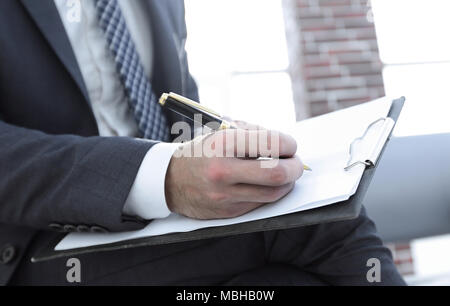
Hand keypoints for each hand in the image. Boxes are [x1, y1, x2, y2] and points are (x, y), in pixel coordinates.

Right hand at [165, 128, 303, 219]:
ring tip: (285, 173)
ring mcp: (225, 195)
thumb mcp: (221, 132)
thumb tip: (285, 146)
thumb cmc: (201, 151)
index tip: (289, 146)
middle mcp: (222, 171)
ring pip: (273, 193)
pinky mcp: (228, 212)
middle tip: (295, 162)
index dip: (288, 144)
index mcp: (221, 144)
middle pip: (277, 174)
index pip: (271, 144)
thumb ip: (253, 134)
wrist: (170, 180)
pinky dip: (269, 193)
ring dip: (287, 183)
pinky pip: (260, 203)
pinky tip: (267, 184)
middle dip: (295, 167)